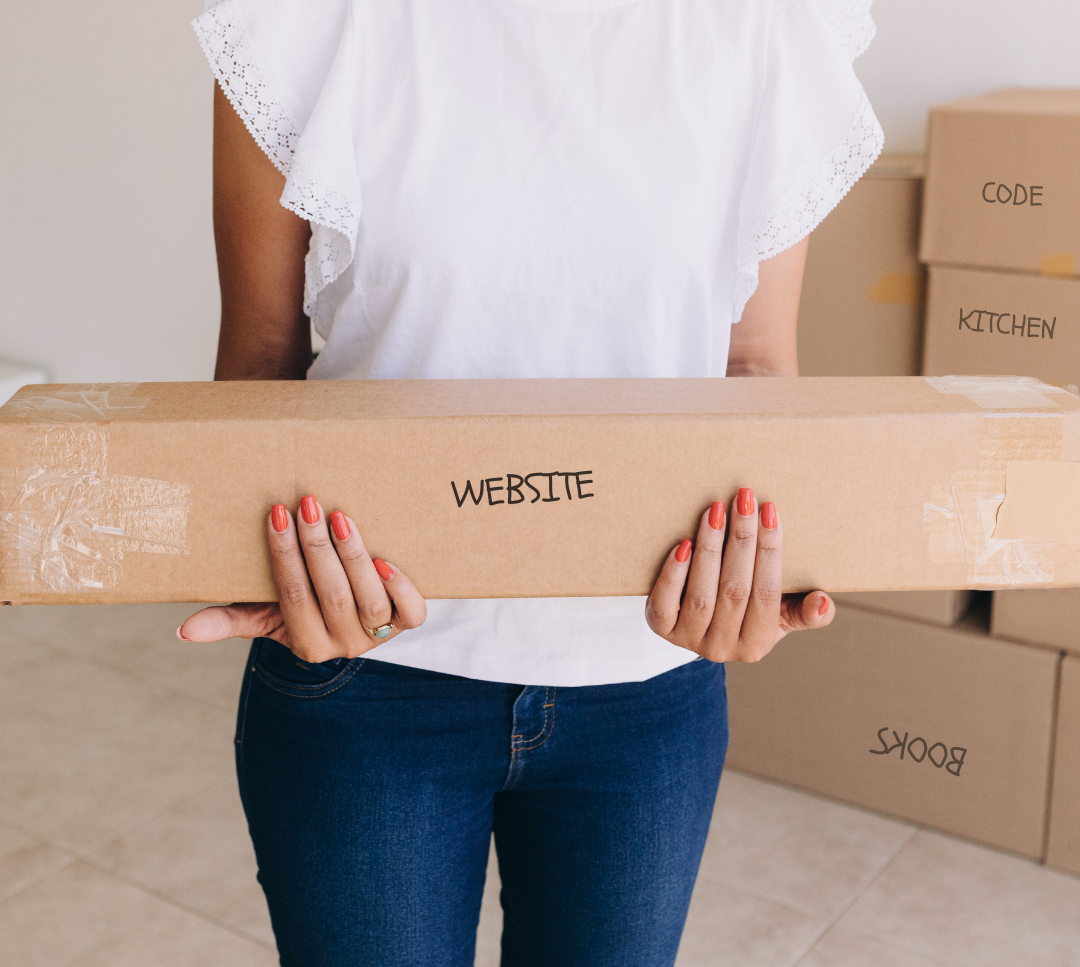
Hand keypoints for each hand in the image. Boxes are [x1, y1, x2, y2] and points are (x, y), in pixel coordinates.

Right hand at [178, 496, 426, 661]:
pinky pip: (412, 613)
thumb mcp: (265, 617)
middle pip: (331, 595)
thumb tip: (182, 630)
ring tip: (341, 518)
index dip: (284, 556)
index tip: (278, 514)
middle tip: (309, 504)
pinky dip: (401, 586)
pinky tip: (384, 559)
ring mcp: (379, 635)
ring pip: (369, 600)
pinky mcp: (408, 622)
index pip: (291, 596)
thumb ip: (229, 621)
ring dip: (354, 556)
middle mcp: (345, 645)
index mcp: (307, 645)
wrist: (353, 624)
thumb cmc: (303, 610)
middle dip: (317, 548)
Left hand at [645, 489, 831, 662]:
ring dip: (710, 548)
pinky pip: (665, 603)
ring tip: (715, 511)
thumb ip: (805, 612)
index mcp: (757, 643)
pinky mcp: (661, 629)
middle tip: (743, 500)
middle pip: (735, 590)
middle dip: (741, 540)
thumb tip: (824, 603)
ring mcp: (689, 640)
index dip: (769, 551)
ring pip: (702, 595)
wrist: (693, 626)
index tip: (770, 511)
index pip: (767, 593)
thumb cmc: (744, 611)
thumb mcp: (779, 615)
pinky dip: (674, 574)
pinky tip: (683, 544)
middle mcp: (723, 648)